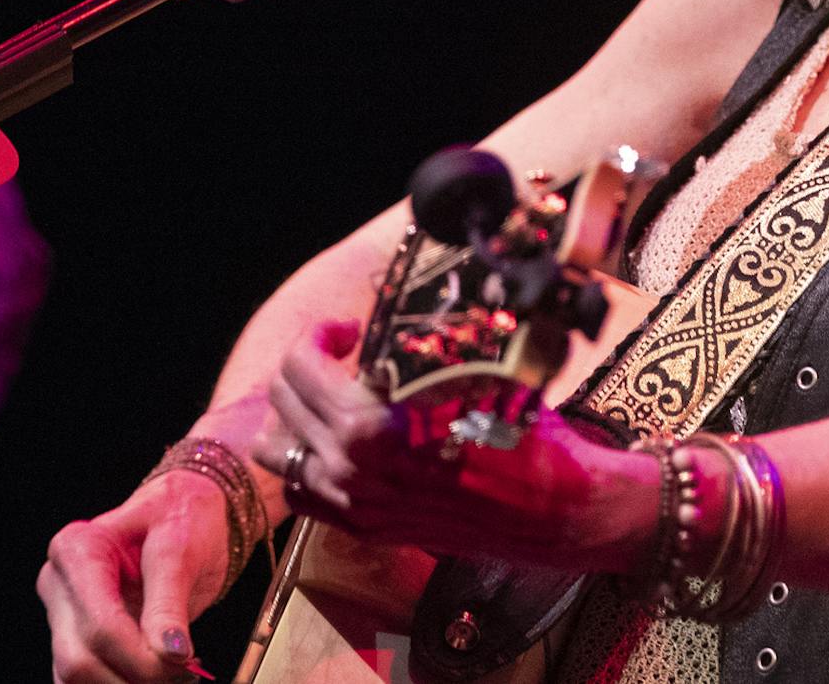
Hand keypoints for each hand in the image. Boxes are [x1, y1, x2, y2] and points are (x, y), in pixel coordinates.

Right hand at [37, 470, 230, 682]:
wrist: (186, 512)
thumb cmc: (182, 516)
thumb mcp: (181, 548)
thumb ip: (170, 602)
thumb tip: (171, 654)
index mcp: (77, 550)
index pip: (100, 626)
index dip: (140, 658)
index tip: (183, 664)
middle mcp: (59, 584)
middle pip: (79, 660)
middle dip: (133, 678)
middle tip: (184, 676)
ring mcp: (63, 615)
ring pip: (75, 678)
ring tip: (173, 676)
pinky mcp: (76, 636)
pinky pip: (86, 679)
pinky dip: (120, 683)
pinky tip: (155, 676)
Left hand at [251, 317, 652, 568]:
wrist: (551, 507)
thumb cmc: (521, 431)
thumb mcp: (475, 372)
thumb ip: (422, 346)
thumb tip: (398, 302)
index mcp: (370, 424)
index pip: (301, 364)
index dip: (321, 334)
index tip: (351, 330)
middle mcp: (348, 467)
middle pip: (282, 400)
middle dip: (308, 365)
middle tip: (347, 354)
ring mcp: (351, 503)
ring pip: (277, 449)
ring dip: (297, 414)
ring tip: (335, 398)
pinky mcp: (362, 526)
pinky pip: (301, 491)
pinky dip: (308, 459)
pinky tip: (343, 442)